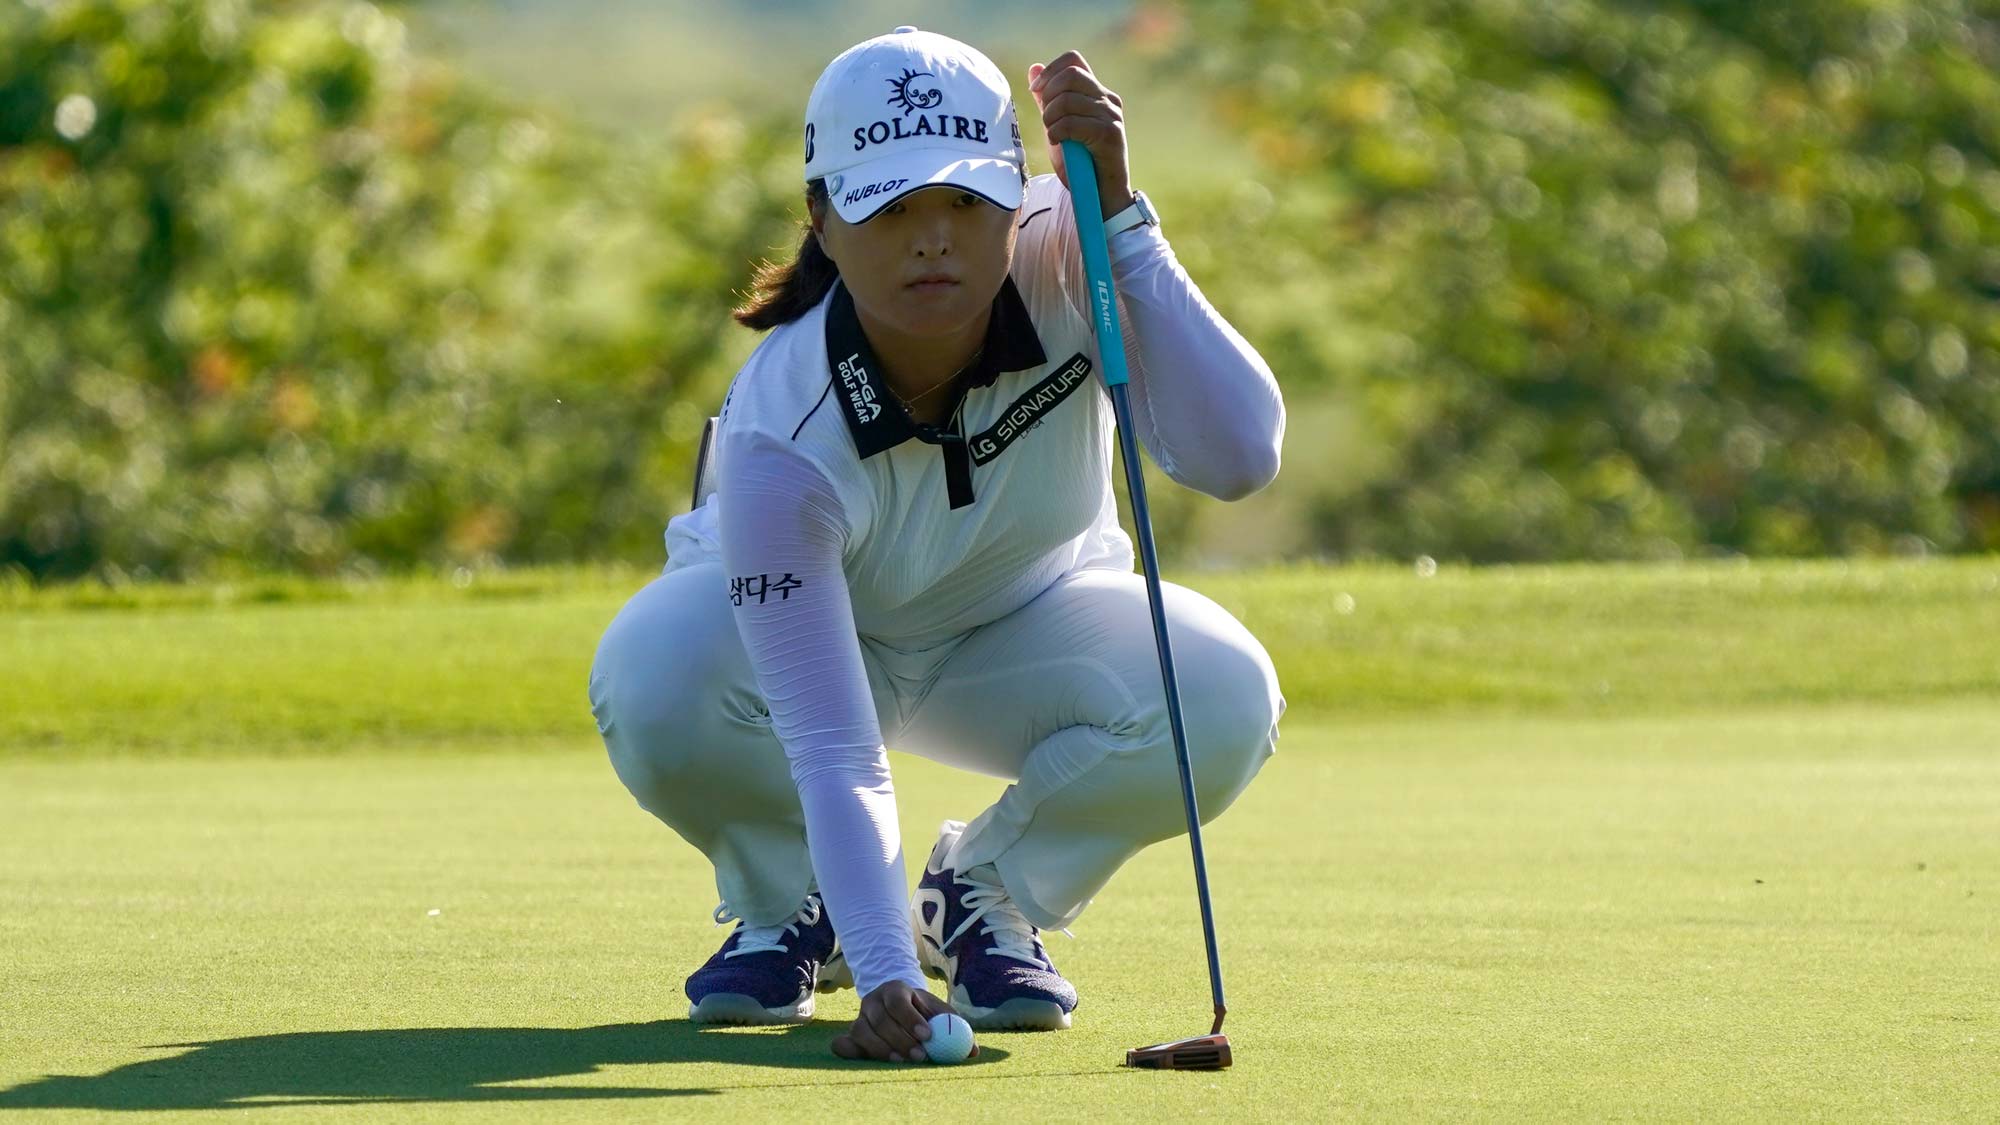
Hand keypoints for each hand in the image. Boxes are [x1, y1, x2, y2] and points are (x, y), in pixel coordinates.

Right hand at [831, 980, 977, 1062]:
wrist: (897, 1005)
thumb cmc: (922, 1011)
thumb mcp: (940, 1012)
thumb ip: (955, 1028)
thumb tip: (973, 1051)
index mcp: (895, 989)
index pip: (898, 1001)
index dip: (911, 1018)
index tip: (927, 1036)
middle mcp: (873, 1000)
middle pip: (880, 1018)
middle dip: (900, 1038)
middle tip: (919, 1056)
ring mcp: (859, 1017)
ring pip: (861, 1031)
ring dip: (881, 1049)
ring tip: (901, 1061)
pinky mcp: (850, 1034)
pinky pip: (842, 1043)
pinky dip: (850, 1052)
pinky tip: (867, 1060)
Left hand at [1028, 50, 1134, 219]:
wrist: (1101, 196)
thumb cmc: (1080, 163)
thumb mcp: (1059, 126)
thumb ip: (1048, 99)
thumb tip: (1034, 68)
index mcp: (1097, 93)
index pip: (1073, 59)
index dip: (1049, 70)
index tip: (1036, 91)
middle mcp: (1108, 99)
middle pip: (1070, 75)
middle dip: (1048, 96)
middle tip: (1046, 121)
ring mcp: (1111, 116)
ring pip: (1068, 99)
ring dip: (1050, 119)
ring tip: (1053, 136)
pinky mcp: (1110, 135)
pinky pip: (1073, 122)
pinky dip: (1057, 133)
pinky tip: (1058, 144)